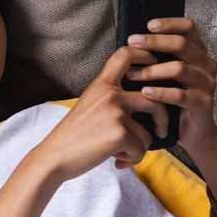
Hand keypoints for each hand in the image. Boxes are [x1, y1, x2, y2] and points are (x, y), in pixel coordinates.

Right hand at [32, 45, 172, 181]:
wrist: (54, 157)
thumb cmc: (73, 136)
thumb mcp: (89, 106)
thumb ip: (110, 98)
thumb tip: (140, 102)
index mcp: (101, 85)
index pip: (125, 55)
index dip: (146, 55)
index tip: (155, 67)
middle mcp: (110, 95)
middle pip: (154, 97)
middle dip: (163, 118)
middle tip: (160, 130)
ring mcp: (115, 113)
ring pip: (148, 132)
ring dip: (139, 148)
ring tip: (122, 153)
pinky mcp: (119, 134)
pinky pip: (141, 149)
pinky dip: (131, 159)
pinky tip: (116, 161)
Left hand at [123, 16, 216, 154]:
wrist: (191, 131)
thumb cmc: (174, 100)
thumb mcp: (166, 75)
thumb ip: (158, 57)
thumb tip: (133, 41)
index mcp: (198, 53)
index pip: (189, 29)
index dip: (169, 23)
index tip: (148, 24)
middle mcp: (206, 65)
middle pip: (182, 45)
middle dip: (154, 42)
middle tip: (132, 42)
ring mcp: (207, 84)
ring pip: (179, 69)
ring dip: (152, 70)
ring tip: (132, 74)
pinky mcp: (202, 103)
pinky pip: (179, 95)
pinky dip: (160, 93)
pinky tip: (145, 93)